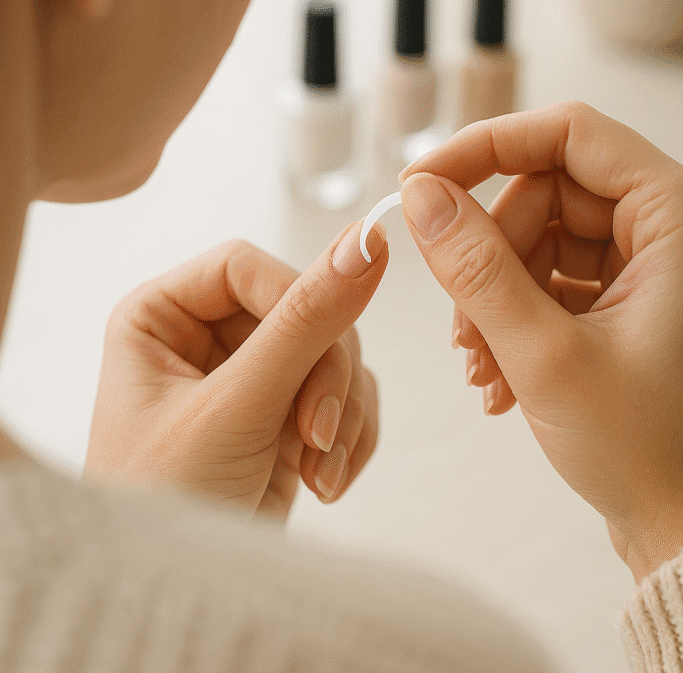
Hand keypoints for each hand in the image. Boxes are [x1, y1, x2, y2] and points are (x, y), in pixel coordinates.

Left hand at [84, 221, 387, 521]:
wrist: (178, 602)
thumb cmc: (165, 505)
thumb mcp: (235, 407)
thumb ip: (304, 323)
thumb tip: (366, 241)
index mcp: (161, 316)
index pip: (246, 266)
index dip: (294, 299)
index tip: (326, 346)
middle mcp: (203, 338)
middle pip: (302, 309)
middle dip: (323, 376)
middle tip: (316, 434)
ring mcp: (249, 377)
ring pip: (335, 353)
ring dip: (342, 413)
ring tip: (317, 471)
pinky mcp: (284, 416)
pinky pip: (346, 395)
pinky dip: (349, 436)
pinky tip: (325, 481)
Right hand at [398, 100, 682, 584]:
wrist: (680, 531)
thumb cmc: (648, 452)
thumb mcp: (546, 355)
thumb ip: (477, 269)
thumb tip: (420, 196)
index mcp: (673, 219)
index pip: (569, 133)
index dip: (487, 147)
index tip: (421, 182)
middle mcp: (661, 230)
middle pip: (542, 191)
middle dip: (487, 253)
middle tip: (460, 321)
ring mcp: (640, 265)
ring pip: (534, 237)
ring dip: (490, 296)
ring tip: (480, 367)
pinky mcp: (619, 299)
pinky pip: (543, 276)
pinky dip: (508, 318)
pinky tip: (497, 378)